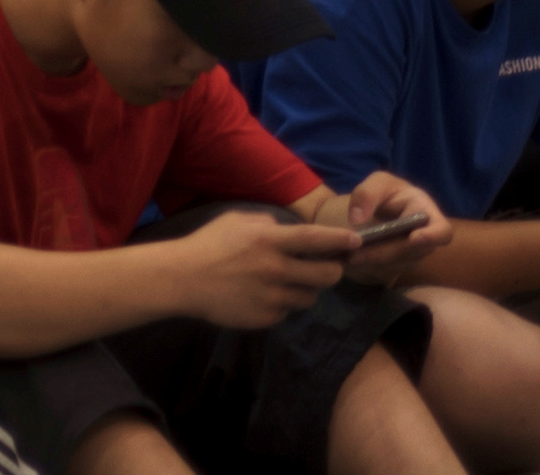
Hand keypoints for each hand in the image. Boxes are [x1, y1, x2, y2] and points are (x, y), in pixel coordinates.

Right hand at [174, 209, 353, 330]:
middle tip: (327, 268)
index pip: (315, 239)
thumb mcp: (236, 221)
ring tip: (287, 282)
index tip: (357, 241)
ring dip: (305, 289)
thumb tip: (289, 229)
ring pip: (310, 297)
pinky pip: (286, 311)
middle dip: (333, 271)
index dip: (339, 239)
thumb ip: (267, 223)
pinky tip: (263, 295)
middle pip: (326, 276)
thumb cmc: (208, 244)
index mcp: (268, 241)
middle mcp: (275, 269)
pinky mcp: (266, 318)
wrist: (182, 279)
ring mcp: (272, 297)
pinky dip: (281, 303)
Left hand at [340, 177, 451, 288]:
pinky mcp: (398, 264)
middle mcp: (424, 238)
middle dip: (384, 253)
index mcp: (426, 213)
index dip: (432, 236)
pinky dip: (368, 263)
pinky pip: (386, 267)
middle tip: (356, 255)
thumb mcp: (378, 183)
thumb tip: (356, 219)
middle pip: (411, 252)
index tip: (415, 238)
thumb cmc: (388, 192)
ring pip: (396, 263)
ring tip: (349, 257)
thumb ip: (367, 194)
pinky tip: (349, 259)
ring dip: (373, 261)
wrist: (383, 207)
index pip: (441, 230)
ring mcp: (413, 254)